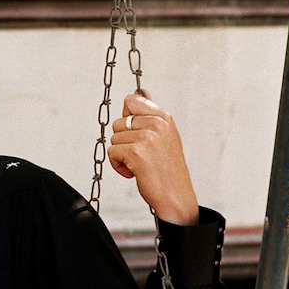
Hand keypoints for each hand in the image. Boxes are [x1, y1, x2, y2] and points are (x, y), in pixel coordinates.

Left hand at [108, 92, 198, 225]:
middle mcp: (157, 124)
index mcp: (164, 117)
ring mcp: (147, 138)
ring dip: (121, 154)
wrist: (176, 197)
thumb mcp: (165, 135)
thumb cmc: (167, 169)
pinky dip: (118, 165)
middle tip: (142, 154)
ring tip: (140, 164)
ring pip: (113, 138)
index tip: (137, 133)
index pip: (131, 100)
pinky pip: (112, 152)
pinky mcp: (136, 153)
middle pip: (118, 122)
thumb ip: (150, 113)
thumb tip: (141, 90)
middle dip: (124, 140)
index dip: (127, 118)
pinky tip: (134, 172)